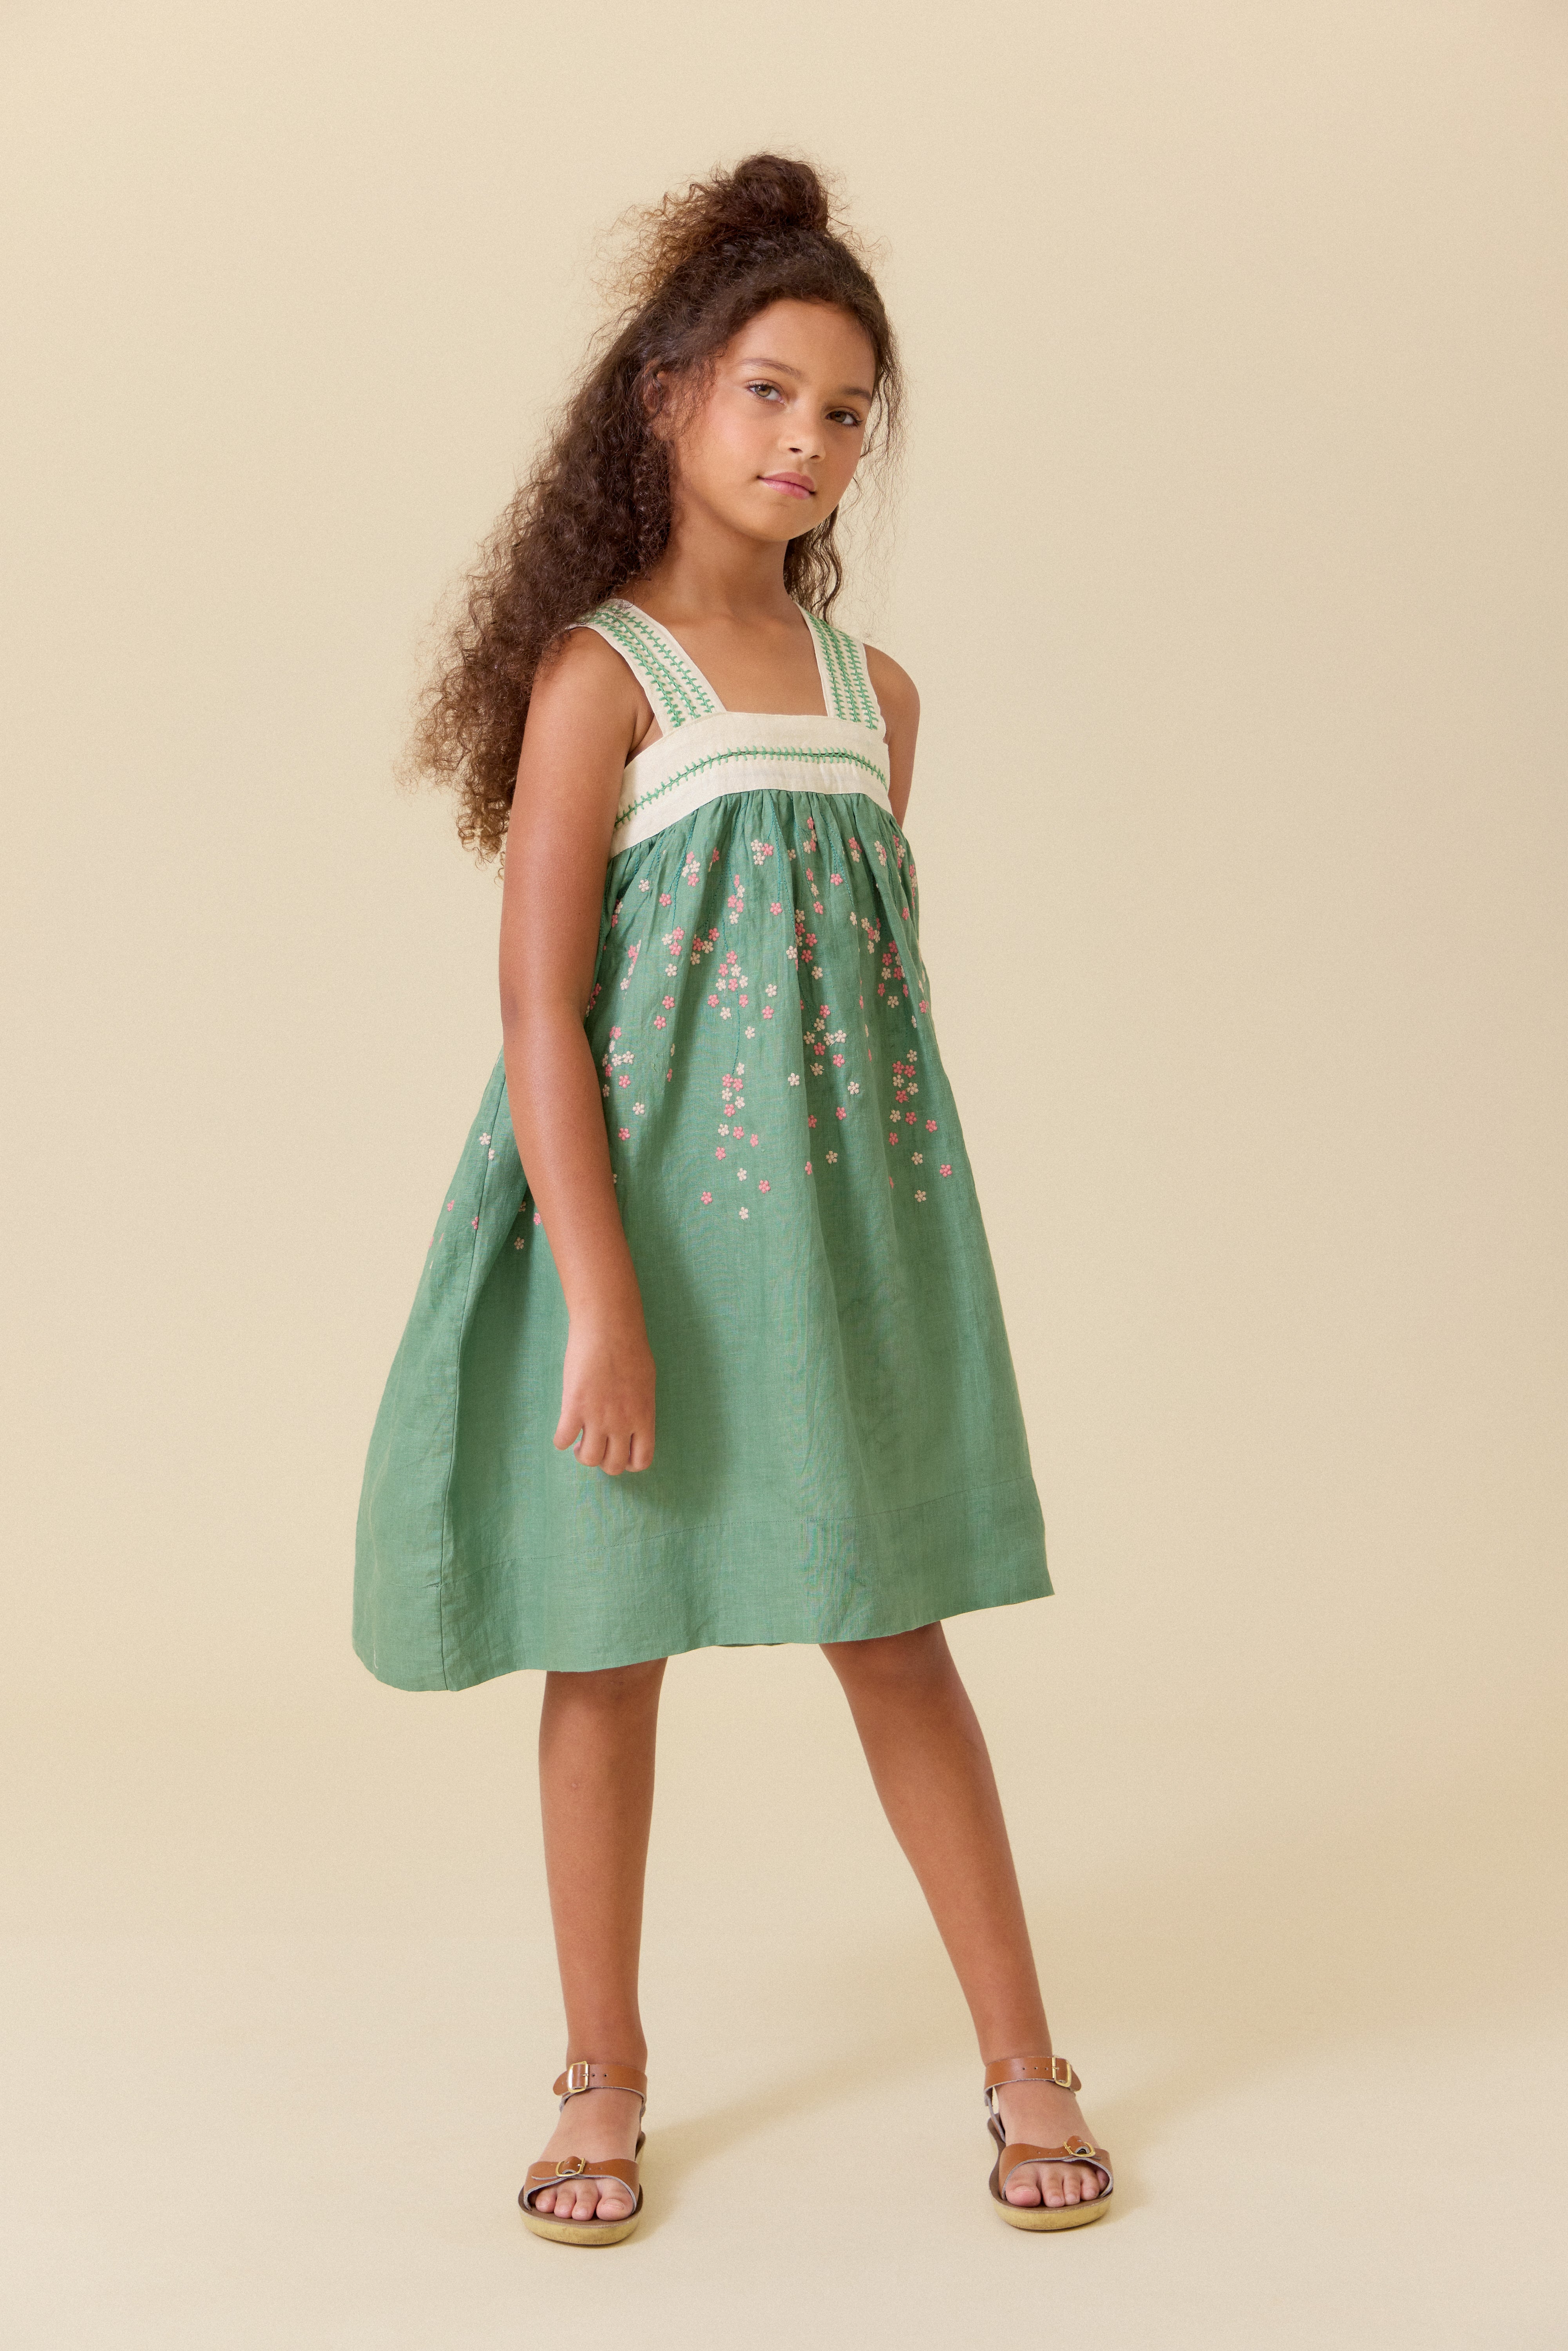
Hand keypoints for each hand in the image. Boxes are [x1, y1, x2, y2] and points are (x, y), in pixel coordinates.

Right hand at [554, 1305, 655, 1473]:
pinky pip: (563, 1439)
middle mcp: (622, 1423)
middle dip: (604, 1461)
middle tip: (596, 1446)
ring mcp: (598, 1417)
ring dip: (582, 1454)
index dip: (629, 1463)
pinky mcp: (574, 1407)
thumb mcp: (646, 1384)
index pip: (642, 1460)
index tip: (619, 1452)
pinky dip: (561, 1440)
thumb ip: (639, 1409)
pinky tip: (563, 1430)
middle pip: (614, 1465)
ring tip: (579, 1442)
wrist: (609, 1327)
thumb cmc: (630, 1349)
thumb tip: (632, 1423)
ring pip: (589, 1458)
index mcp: (643, 1417)